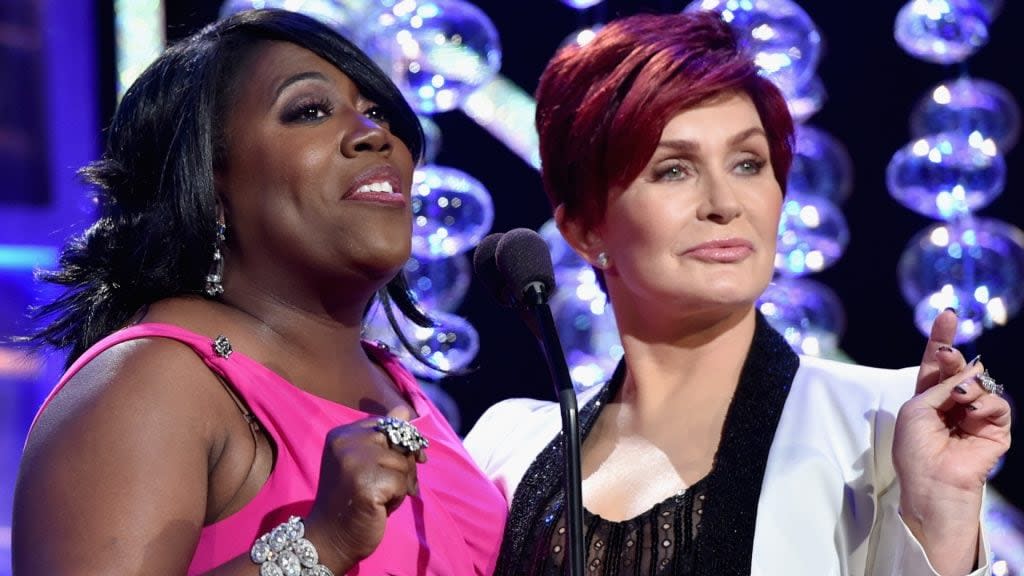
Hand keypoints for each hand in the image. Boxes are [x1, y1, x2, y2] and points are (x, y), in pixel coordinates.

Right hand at [304, 405, 426, 570]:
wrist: (329, 538)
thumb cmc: (350, 500)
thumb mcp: (365, 463)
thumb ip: (385, 437)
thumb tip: (405, 409)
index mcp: (342, 434)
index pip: (390, 424)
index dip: (403, 444)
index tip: (401, 462)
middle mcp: (346, 443)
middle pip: (400, 441)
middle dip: (404, 465)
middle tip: (387, 486)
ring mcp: (354, 462)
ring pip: (403, 463)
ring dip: (400, 485)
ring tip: (379, 498)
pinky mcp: (367, 483)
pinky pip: (403, 482)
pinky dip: (398, 498)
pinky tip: (379, 507)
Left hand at [893, 310, 1010, 572]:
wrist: (932, 481)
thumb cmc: (915, 449)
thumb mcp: (917, 408)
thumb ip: (940, 385)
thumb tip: (968, 370)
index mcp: (928, 396)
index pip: (936, 362)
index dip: (941, 338)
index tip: (947, 314)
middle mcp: (952, 402)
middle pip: (959, 367)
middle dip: (953, 357)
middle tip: (948, 355)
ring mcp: (975, 414)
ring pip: (981, 383)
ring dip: (968, 385)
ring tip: (958, 398)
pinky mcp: (995, 429)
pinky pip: (997, 403)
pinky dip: (985, 403)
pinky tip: (971, 412)